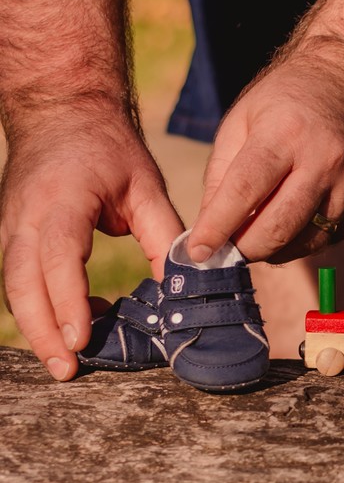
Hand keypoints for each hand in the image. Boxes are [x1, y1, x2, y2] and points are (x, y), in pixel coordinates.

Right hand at [0, 115, 182, 380]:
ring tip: (67, 362)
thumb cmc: (109, 148)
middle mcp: (25, 215)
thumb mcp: (146, 186)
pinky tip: (75, 324)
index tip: (82, 336)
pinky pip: (17, 280)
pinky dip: (39, 308)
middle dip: (42, 331)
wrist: (61, 111)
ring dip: (36, 327)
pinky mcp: (10, 235)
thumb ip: (164, 235)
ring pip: (12, 286)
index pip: (58, 254)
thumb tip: (186, 284)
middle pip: (21, 281)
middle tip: (67, 370)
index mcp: (62, 199)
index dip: (67, 298)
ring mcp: (10, 225)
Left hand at [186, 51, 343, 264]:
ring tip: (257, 236)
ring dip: (274, 249)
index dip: (218, 226)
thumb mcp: (243, 120)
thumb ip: (222, 175)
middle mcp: (324, 161)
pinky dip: (302, 240)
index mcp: (285, 133)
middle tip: (227, 251)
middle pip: (278, 226)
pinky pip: (328, 237)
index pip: (245, 191)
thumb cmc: (289, 100)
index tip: (198, 252)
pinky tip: (291, 222)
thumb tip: (209, 231)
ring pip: (305, 242)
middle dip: (245, 248)